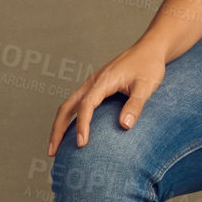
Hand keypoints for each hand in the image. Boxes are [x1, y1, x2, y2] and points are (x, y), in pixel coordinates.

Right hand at [46, 39, 167, 154]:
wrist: (149, 49)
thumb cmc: (149, 66)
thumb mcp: (146, 86)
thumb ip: (135, 104)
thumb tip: (125, 125)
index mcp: (102, 82)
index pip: (86, 105)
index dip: (82, 125)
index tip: (81, 143)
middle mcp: (92, 83)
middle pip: (66, 107)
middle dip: (57, 130)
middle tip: (51, 153)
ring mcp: (92, 85)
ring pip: (68, 106)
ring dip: (59, 126)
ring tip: (55, 149)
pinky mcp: (95, 88)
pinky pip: (76, 105)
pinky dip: (69, 120)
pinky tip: (72, 133)